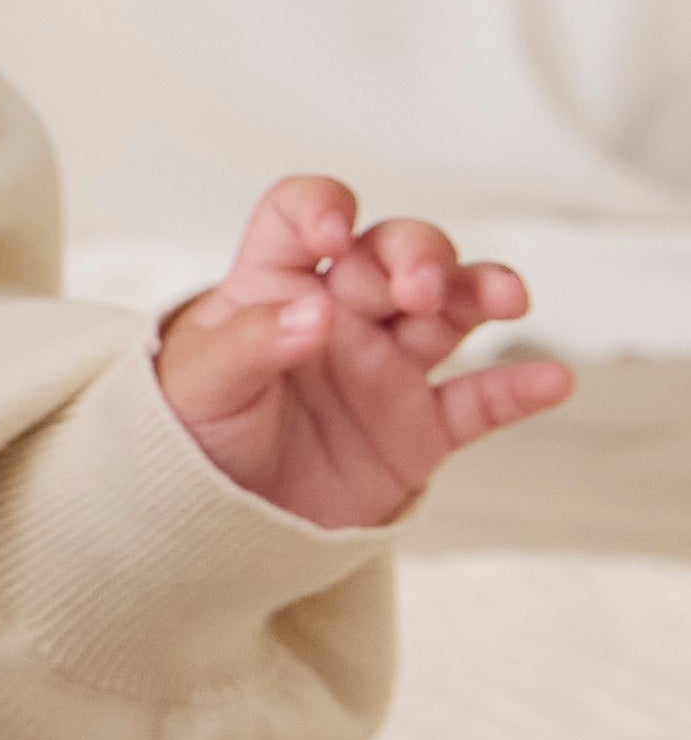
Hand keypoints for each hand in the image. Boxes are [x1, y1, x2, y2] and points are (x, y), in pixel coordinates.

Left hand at [155, 181, 572, 528]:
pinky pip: (479, 402)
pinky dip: (517, 390)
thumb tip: (315, 313)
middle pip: (394, 253)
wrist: (206, 530)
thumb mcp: (197, 385)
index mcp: (272, 286)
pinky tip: (553, 382)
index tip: (331, 235)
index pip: (302, 214)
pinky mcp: (417, 430)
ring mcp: (385, 368)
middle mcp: (340, 314)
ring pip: (450, 310)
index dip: (323, 208)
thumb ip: (251, 343)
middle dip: (418, 256)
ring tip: (507, 301)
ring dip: (481, 292)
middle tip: (415, 292)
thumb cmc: (186, 438)